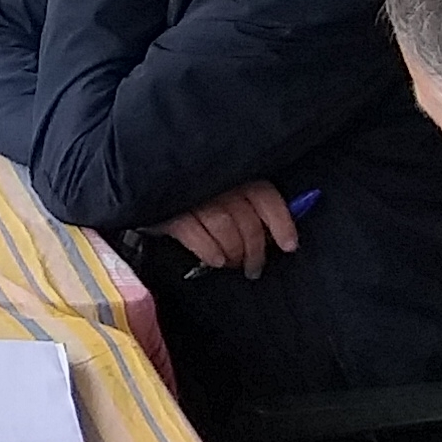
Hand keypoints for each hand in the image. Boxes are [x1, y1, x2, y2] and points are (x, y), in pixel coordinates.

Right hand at [155, 179, 301, 276]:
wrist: (153, 177)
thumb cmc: (194, 190)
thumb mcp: (225, 189)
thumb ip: (250, 206)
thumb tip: (281, 233)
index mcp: (237, 174)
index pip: (266, 197)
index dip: (281, 224)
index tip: (289, 246)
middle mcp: (219, 183)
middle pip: (248, 222)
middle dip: (255, 251)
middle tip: (253, 267)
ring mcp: (194, 196)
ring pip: (226, 230)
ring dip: (233, 253)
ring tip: (231, 264)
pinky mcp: (170, 211)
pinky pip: (196, 235)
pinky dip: (209, 250)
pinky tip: (215, 260)